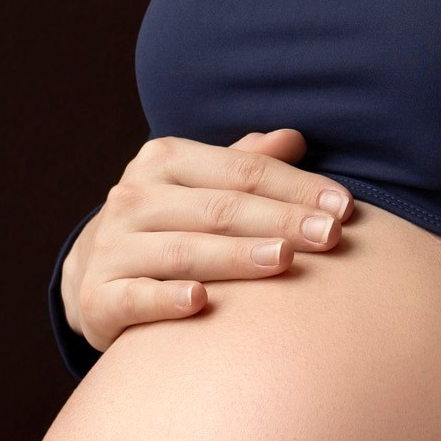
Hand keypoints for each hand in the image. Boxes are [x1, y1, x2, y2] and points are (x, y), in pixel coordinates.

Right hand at [60, 128, 353, 351]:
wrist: (96, 271)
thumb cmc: (171, 222)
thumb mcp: (202, 184)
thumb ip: (246, 163)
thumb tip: (294, 138)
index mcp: (163, 160)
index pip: (242, 170)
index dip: (296, 186)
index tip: (344, 207)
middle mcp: (134, 198)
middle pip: (219, 209)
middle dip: (280, 221)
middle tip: (329, 236)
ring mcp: (113, 247)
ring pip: (183, 251)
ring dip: (236, 256)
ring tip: (284, 261)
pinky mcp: (98, 296)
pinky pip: (135, 297)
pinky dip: (165, 300)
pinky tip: (199, 302)